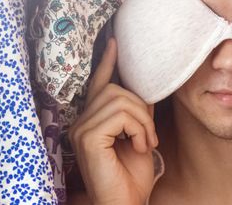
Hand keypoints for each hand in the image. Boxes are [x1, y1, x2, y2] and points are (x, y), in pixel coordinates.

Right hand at [68, 38, 157, 204]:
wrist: (126, 202)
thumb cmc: (132, 174)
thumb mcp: (141, 134)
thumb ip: (140, 111)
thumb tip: (148, 88)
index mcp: (93, 119)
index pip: (98, 83)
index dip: (108, 62)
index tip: (115, 42)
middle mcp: (81, 121)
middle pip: (116, 89)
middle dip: (142, 108)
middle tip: (149, 136)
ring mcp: (81, 129)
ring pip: (121, 100)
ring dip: (143, 121)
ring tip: (145, 142)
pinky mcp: (87, 138)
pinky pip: (121, 116)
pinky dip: (138, 129)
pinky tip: (139, 146)